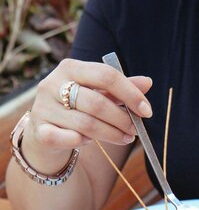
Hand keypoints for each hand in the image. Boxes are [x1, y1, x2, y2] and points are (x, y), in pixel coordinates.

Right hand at [25, 58, 152, 153]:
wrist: (46, 132)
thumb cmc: (76, 109)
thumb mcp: (98, 94)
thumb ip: (120, 89)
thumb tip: (147, 82)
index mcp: (70, 67)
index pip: (106, 75)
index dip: (130, 93)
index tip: (147, 111)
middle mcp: (52, 84)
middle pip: (97, 102)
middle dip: (122, 119)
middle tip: (135, 130)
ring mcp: (43, 108)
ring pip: (86, 124)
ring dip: (111, 134)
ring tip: (123, 138)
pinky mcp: (39, 131)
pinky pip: (69, 139)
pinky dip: (83, 142)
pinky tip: (90, 142)